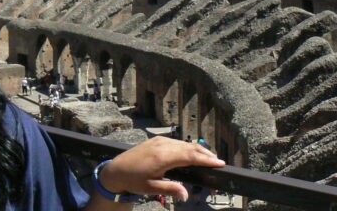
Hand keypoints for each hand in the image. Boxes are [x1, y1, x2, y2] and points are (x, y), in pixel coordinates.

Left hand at [99, 136, 224, 201]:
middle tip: (219, 162)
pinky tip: (193, 154)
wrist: (116, 169)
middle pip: (190, 148)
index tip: (220, 163)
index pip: (190, 156)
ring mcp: (160, 141)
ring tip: (210, 159)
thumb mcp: (151, 188)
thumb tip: (186, 195)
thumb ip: (170, 189)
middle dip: (206, 154)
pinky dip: (188, 148)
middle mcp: (163, 145)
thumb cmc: (133, 180)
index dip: (206, 160)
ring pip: (184, 144)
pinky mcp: (157, 140)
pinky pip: (177, 143)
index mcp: (163, 157)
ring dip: (198, 151)